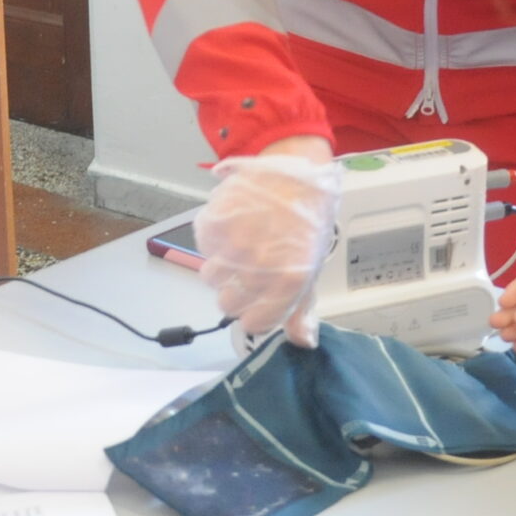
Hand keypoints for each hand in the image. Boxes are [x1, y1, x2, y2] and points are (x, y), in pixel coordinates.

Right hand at [194, 139, 339, 345]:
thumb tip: (302, 342)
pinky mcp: (214, 223)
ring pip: (210, 277)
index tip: (256, 302)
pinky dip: (213, 240)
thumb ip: (302, 309)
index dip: (253, 314)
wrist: (297, 172)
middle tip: (248, 270)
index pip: (253, 324)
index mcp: (287, 284)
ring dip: (221, 266)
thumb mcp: (312, 267)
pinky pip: (203, 247)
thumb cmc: (308, 220)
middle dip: (236, 291)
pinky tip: (233, 227)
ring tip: (240, 246)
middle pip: (226, 304)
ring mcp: (233, 246)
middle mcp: (258, 269)